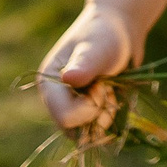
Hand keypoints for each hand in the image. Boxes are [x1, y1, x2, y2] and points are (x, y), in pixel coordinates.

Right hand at [36, 2, 140, 131]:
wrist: (118, 32)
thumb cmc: (105, 34)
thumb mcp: (97, 46)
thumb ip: (85, 63)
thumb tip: (68, 78)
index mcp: (48, 84)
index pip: (65, 118)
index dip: (89, 109)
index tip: (101, 86)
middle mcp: (55, 100)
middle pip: (75, 131)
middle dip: (97, 113)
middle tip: (107, 87)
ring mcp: (70, 108)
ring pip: (87, 134)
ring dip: (105, 115)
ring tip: (110, 89)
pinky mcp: (84, 113)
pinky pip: (97, 130)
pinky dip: (110, 116)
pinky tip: (113, 96)